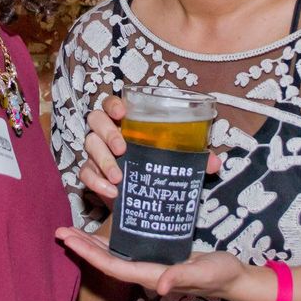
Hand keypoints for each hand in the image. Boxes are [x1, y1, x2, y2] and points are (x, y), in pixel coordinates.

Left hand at [55, 227, 269, 300]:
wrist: (232, 279)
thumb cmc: (219, 274)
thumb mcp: (204, 273)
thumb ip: (182, 277)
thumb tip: (159, 285)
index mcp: (152, 276)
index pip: (112, 266)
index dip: (88, 253)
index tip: (68, 239)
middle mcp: (145, 272)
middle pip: (106, 261)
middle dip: (81, 247)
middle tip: (59, 231)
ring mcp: (148, 266)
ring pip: (112, 256)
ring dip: (90, 245)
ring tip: (71, 231)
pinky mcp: (155, 257)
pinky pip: (124, 251)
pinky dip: (108, 242)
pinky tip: (101, 231)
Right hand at [78, 95, 222, 204]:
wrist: (143, 196)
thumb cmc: (157, 166)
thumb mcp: (177, 160)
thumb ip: (194, 157)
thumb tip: (214, 162)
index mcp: (127, 121)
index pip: (112, 103)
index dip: (113, 104)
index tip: (122, 113)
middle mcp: (107, 132)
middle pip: (95, 120)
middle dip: (107, 133)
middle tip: (123, 149)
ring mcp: (97, 152)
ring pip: (89, 145)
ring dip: (103, 160)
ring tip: (119, 178)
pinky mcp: (92, 173)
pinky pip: (85, 173)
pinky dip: (96, 182)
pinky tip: (112, 191)